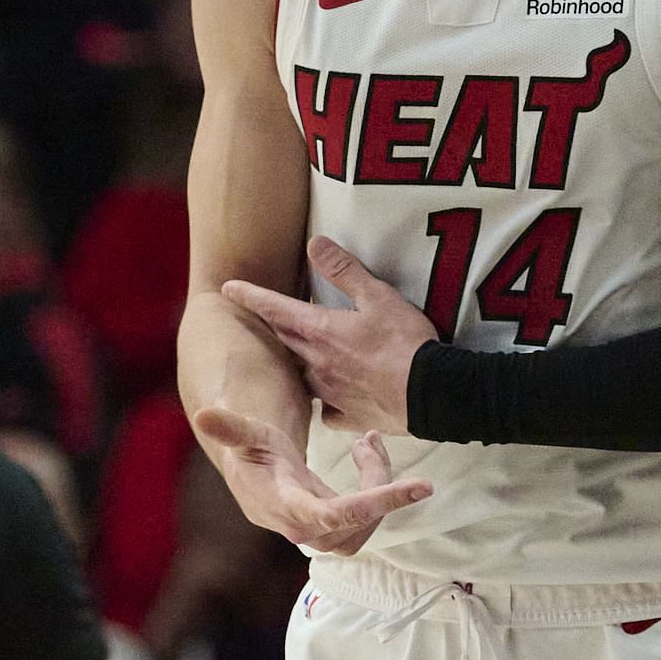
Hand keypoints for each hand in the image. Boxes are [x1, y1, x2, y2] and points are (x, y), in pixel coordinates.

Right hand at [190, 408, 429, 555]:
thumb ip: (230, 427)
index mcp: (282, 504)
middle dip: (379, 488)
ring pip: (363, 527)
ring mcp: (318, 532)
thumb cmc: (249, 451)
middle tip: (371, 442)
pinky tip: (366, 454)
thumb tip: (203, 415)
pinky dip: (377, 490)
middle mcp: (301, 526)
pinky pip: (364, 518)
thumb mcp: (244, 434)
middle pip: (355, 525)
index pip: (334, 515)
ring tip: (368, 445)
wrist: (252, 475)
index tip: (416, 487)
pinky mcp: (333, 528)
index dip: (375, 503)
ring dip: (380, 488)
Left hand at [218, 238, 436, 435]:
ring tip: (311, 356)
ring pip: (304, 376)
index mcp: (321, 331)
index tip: (229, 288)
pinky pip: (328, 409)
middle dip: (276, 327)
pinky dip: (329, 402)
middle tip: (270, 318)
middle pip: (285, 341)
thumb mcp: (378, 296)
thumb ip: (343, 270)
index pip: (275, 309)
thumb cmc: (406, 343)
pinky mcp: (348, 416)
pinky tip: (338, 398)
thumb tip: (314, 243)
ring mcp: (330, 393)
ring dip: (303, 363)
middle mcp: (316, 363)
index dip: (251, 296)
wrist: (432, 394)